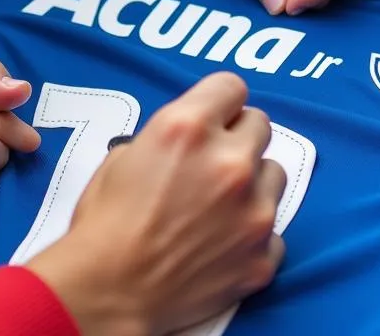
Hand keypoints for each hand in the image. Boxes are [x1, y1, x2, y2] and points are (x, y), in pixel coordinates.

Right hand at [27, 73, 284, 335]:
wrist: (108, 293)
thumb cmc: (105, 224)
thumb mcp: (124, 153)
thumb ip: (170, 133)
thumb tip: (192, 137)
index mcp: (189, 127)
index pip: (232, 86)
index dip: (219, 101)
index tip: (215, 115)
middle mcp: (229, 162)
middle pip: (260, 124)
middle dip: (237, 137)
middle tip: (213, 160)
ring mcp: (253, 211)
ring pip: (274, 173)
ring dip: (252, 181)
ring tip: (219, 203)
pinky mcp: (262, 256)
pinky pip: (275, 231)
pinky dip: (253, 233)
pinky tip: (223, 241)